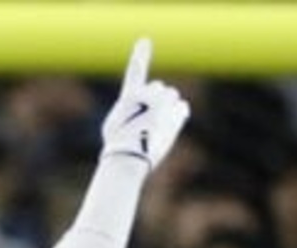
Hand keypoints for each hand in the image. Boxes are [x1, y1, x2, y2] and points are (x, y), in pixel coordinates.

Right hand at [98, 38, 190, 168]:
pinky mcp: (176, 114)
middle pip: (159, 88)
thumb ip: (129, 111)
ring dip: (169, 108)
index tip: (144, 41)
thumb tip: (142, 112)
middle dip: (158, 100)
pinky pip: (183, 108)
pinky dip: (178, 116)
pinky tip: (168, 127)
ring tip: (158, 127)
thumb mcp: (114, 126)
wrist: (129, 158)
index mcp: (130, 96)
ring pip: (173, 97)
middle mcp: (148, 95)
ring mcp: (164, 103)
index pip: (135, 71)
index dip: (140, 56)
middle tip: (150, 119)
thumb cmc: (119, 146)